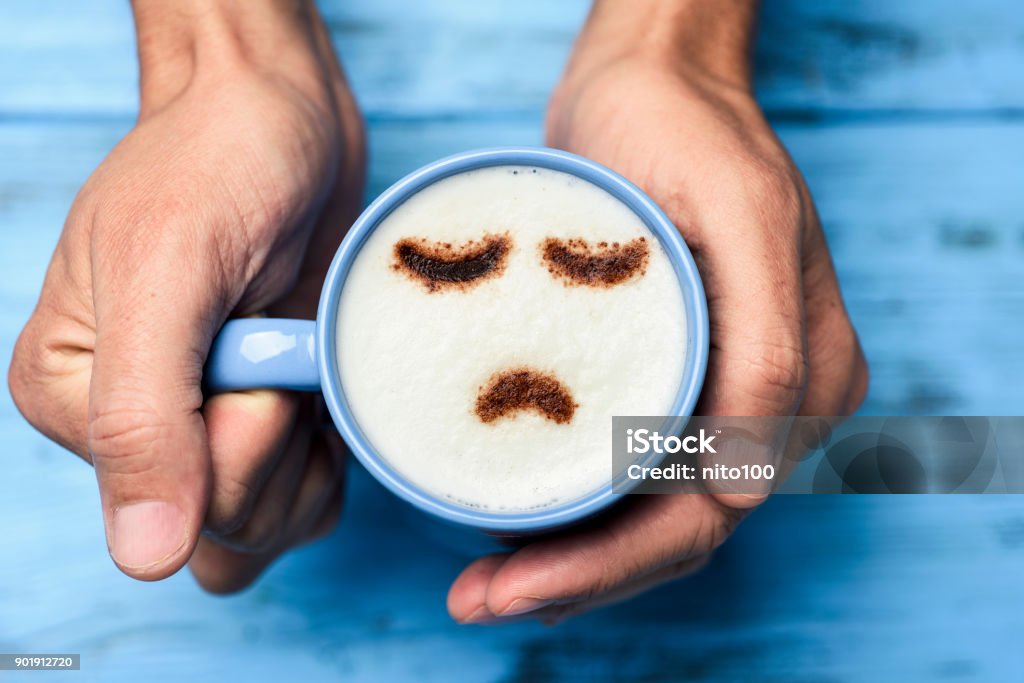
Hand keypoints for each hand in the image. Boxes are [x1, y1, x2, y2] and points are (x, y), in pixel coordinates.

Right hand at [8, 1, 364, 591]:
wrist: (281, 118)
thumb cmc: (218, 163)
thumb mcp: (166, 271)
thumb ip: (142, 416)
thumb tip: (143, 556)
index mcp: (75, 399)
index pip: (174, 504)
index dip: (245, 438)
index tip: (261, 345)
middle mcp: (135, 426)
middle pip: (227, 530)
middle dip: (282, 446)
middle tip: (288, 346)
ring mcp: (205, 429)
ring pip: (269, 529)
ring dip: (313, 457)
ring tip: (308, 359)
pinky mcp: (265, 421)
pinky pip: (306, 500)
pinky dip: (335, 456)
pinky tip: (326, 384)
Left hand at [447, 0, 866, 623]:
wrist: (649, 84)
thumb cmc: (685, 130)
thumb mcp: (739, 217)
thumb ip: (768, 353)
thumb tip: (741, 488)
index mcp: (802, 377)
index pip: (706, 512)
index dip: (613, 564)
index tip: (517, 585)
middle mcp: (769, 399)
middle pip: (673, 529)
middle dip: (577, 577)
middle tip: (476, 599)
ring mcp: (719, 390)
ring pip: (647, 513)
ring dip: (569, 559)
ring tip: (481, 582)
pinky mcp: (672, 372)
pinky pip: (627, 467)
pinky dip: (574, 508)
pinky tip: (514, 526)